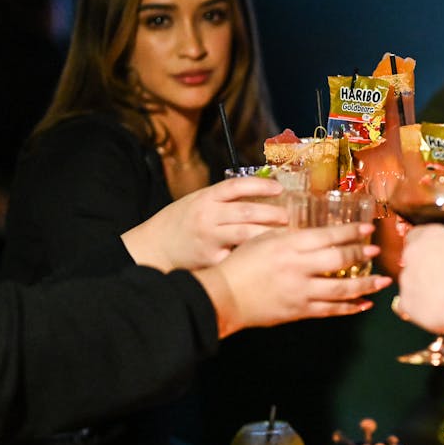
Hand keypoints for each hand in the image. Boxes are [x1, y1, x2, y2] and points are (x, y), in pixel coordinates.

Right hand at [123, 176, 287, 271]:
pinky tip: (268, 255)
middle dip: (271, 213)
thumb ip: (225, 199)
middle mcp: (207, 216)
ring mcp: (209, 238)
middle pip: (245, 211)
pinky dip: (253, 255)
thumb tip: (264, 191)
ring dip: (268, 233)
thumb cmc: (181, 223)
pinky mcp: (210, 259)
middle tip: (288, 217)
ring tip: (285, 235)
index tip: (279, 188)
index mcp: (205, 198)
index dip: (260, 185)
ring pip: (244, 234)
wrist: (154, 247)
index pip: (235, 186)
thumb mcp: (199, 201)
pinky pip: (237, 256)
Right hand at [194, 222, 392, 337]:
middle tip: (376, 251)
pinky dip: (349, 308)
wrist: (224, 296)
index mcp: (289, 245)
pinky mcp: (299, 311)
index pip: (328, 236)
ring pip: (341, 289)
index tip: (368, 228)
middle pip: (339, 260)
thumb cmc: (242, 263)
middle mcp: (298, 267)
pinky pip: (330, 310)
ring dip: (365, 285)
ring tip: (383, 282)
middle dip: (361, 255)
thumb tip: (317, 229)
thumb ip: (291, 234)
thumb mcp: (264, 239)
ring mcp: (301, 291)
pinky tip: (364, 304)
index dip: (351, 231)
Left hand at [397, 224, 443, 336]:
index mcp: (430, 235)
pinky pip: (407, 305)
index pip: (415, 236)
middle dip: (421, 269)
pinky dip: (417, 308)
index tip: (432, 258)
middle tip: (439, 280)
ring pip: (409, 283)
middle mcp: (413, 252)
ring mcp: (407, 277)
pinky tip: (433, 310)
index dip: (424, 249)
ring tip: (441, 298)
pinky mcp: (406, 301)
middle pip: (410, 261)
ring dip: (420, 289)